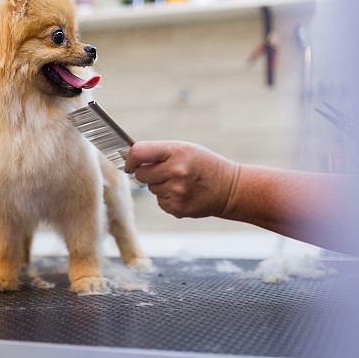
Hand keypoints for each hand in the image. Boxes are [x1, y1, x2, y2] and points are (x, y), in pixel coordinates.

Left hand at [125, 141, 239, 218]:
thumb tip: (128, 158)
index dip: (130, 158)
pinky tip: (184, 193)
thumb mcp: (184, 149)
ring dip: (160, 185)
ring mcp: (176, 191)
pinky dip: (167, 198)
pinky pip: (159, 202)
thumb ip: (157, 152)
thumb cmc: (203, 164)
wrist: (230, 189)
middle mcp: (176, 171)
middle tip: (164, 171)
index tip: (130, 161)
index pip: (139, 152)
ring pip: (151, 189)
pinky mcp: (177, 208)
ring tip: (181, 182)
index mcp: (176, 151)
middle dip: (147, 173)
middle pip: (140, 174)